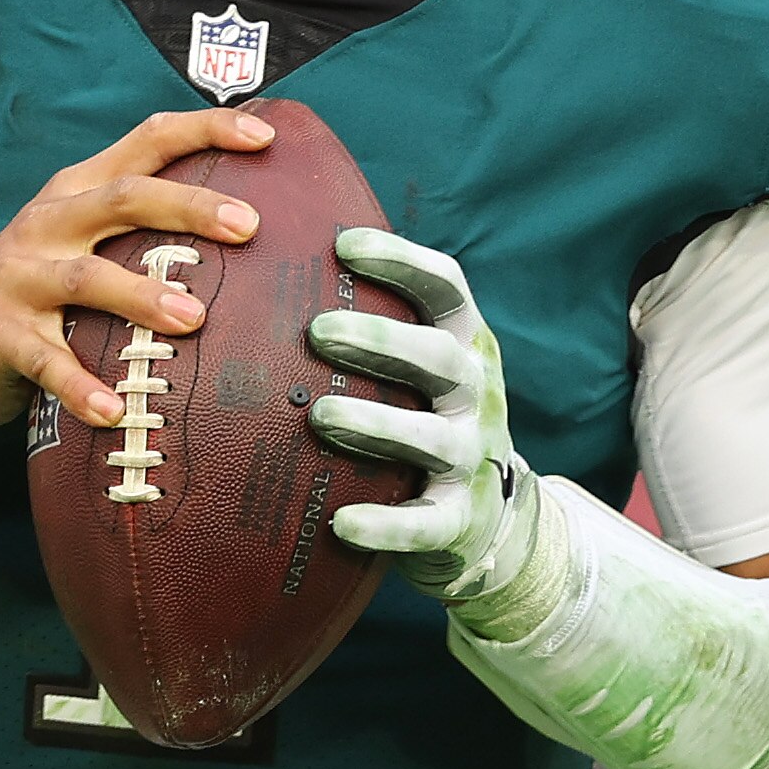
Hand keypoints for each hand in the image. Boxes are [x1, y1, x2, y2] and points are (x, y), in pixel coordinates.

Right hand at [0, 109, 267, 434]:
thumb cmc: (35, 287)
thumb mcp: (78, 238)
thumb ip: (140, 227)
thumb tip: (244, 230)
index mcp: (78, 191)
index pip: (146, 141)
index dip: (204, 130)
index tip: (262, 137)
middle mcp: (49, 222)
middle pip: (124, 198)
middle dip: (189, 207)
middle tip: (248, 225)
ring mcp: (21, 277)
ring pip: (88, 278)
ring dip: (143, 296)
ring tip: (193, 320)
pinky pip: (46, 361)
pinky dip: (80, 385)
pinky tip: (113, 408)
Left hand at [304, 230, 543, 606]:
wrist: (487, 516)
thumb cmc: (425, 415)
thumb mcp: (420, 365)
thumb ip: (377, 322)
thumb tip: (280, 261)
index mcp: (465, 342)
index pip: (445, 286)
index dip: (401, 259)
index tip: (343, 244)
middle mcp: (476, 392)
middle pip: (438, 356)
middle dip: (381, 339)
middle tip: (318, 330)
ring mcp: (472, 456)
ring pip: (432, 437)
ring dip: (377, 423)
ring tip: (321, 414)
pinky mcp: (459, 518)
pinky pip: (425, 523)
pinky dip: (386, 525)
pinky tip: (342, 523)